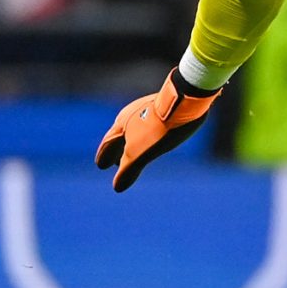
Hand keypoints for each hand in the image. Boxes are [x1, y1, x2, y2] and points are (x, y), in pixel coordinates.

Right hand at [94, 68, 219, 190]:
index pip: (108, 144)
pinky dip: (146, 135)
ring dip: (131, 142)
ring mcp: (147, 109)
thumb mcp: (142, 153)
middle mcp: (131, 114)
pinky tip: (155, 136)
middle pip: (119, 136)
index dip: (105, 156)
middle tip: (114, 163)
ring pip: (134, 128)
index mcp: (121, 124)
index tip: (101, 165)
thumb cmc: (160, 128)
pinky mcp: (163, 107)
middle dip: (116, 151)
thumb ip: (129, 170)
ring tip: (134, 151)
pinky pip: (149, 123)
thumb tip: (117, 187)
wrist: (185, 100)